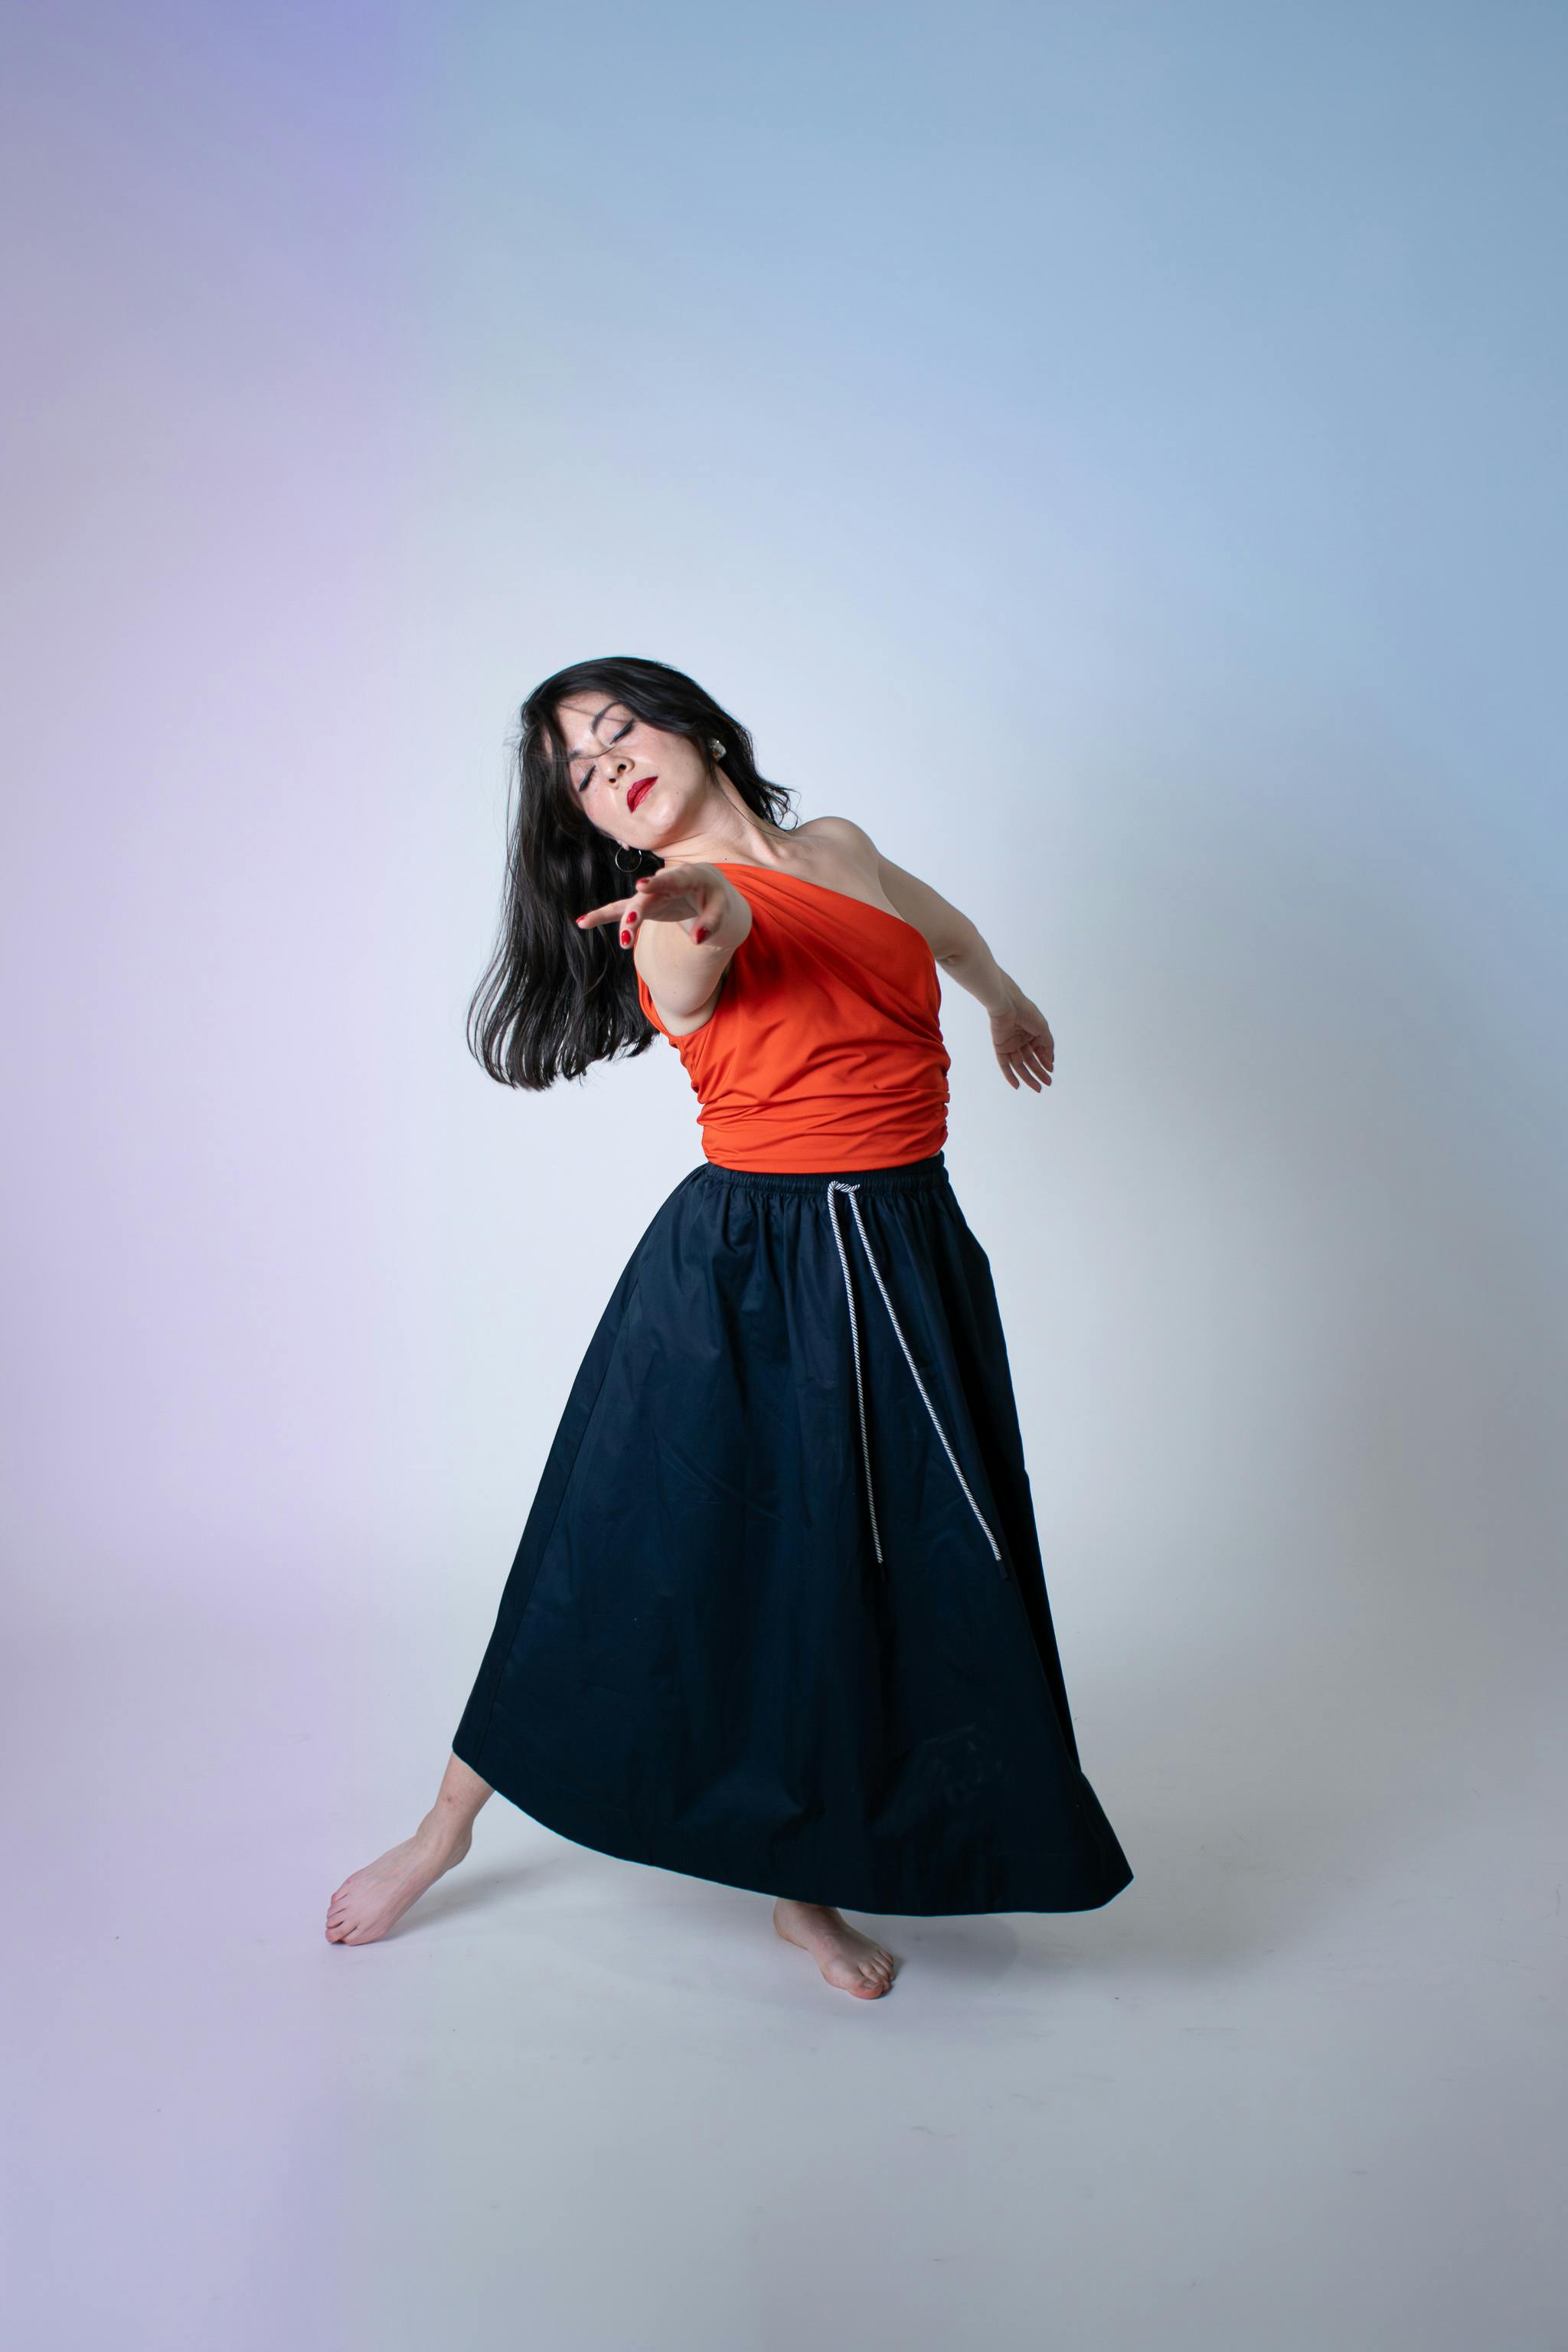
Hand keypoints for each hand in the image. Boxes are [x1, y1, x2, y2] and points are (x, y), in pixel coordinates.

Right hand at [574, 862, 730, 949]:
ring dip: (620, 919)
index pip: (671, 880)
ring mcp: (651, 893)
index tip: (641, 886)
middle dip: (636, 910)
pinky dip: (603, 916)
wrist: (704, 886)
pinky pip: (621, 910)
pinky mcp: (644, 904)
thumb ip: (712, 922)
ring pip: (631, 905)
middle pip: (647, 898)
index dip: (656, 883)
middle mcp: (664, 882)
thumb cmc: (714, 897)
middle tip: (629, 924)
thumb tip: (697, 939)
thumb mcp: (721, 908)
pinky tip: (582, 921)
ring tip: (595, 926)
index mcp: (687, 877)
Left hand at [989, 991, 1053, 1090]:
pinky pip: (1004, 1064)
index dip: (1045, 1062)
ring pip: (1019, 1065)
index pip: (1039, 1052)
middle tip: (1047, 1083)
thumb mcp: (1043, 1029)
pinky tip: (1017, 1085)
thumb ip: (1048, 1044)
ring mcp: (1010, 1044)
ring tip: (1037, 1087)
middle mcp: (1021, 1040)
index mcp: (1032, 1034)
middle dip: (1039, 1072)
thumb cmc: (1026, 1013)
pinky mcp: (1000, 1047)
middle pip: (1030, 1061)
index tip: (1051, 1071)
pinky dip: (1010, 1075)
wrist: (1007, 1004)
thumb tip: (1050, 1061)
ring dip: (1028, 1077)